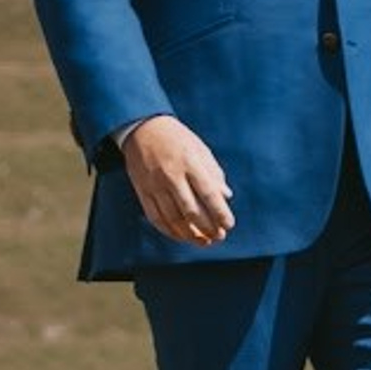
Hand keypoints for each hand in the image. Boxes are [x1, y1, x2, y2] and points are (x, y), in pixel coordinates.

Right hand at [121, 114, 235, 247]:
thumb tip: (226, 196)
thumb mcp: (200, 148)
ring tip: (204, 241)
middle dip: (208, 228)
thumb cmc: (176, 138)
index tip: (229, 225)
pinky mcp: (143, 192)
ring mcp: (155, 185)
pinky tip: (182, 236)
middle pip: (191, 211)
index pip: (208, 193)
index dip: (220, 213)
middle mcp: (171, 175)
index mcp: (189, 162)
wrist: (141, 127)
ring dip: (190, 235)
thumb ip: (214, 173)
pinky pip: (156, 218)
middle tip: (219, 236)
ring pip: (173, 219)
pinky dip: (170, 231)